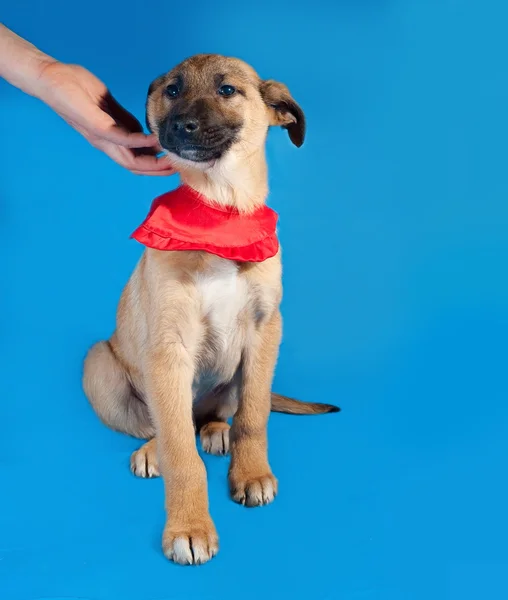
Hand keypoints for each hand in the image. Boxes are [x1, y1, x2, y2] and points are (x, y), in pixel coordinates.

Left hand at [35, 61, 174, 175]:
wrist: (51, 78)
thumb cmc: (76, 88)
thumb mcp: (108, 107)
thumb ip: (125, 120)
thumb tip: (143, 131)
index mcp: (109, 139)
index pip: (135, 160)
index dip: (154, 165)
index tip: (173, 161)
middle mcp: (105, 143)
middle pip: (135, 166)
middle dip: (157, 170)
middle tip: (178, 167)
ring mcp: (100, 137)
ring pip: (129, 160)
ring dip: (152, 162)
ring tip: (171, 159)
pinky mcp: (96, 126)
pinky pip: (122, 139)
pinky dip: (140, 142)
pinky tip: (155, 141)